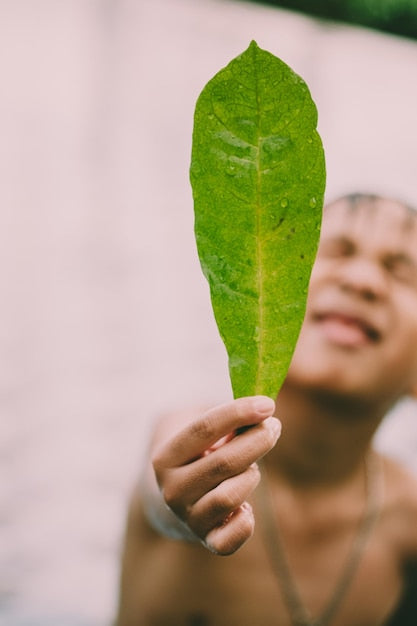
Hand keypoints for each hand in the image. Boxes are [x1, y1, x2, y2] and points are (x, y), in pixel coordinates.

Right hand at [152, 396, 279, 554]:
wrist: (180, 503)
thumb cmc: (200, 457)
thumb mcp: (202, 435)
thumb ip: (227, 421)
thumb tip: (262, 411)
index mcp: (165, 457)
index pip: (204, 428)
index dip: (238, 413)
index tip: (267, 404)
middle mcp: (171, 490)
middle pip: (224, 462)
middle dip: (257, 440)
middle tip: (273, 427)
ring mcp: (188, 518)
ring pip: (230, 497)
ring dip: (250, 476)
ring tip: (252, 468)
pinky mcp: (207, 540)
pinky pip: (232, 538)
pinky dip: (245, 522)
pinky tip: (246, 507)